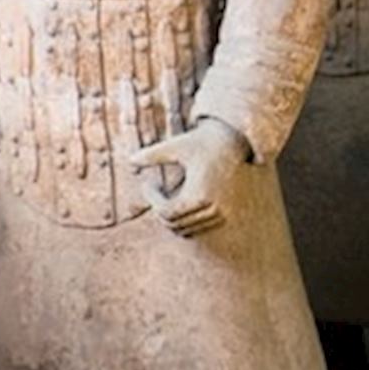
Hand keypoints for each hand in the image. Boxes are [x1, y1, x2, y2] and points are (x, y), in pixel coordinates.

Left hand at [138, 117, 248, 237]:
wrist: (239, 142)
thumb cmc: (205, 141)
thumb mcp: (177, 145)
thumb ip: (152, 155)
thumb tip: (129, 162)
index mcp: (200, 195)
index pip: (166, 212)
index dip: (152, 199)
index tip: (147, 183)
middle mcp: (213, 209)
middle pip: (174, 223)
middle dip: (160, 209)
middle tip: (154, 190)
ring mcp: (222, 214)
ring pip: (186, 228)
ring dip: (172, 216)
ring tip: (167, 194)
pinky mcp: (227, 214)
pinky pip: (199, 226)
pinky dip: (186, 218)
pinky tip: (182, 197)